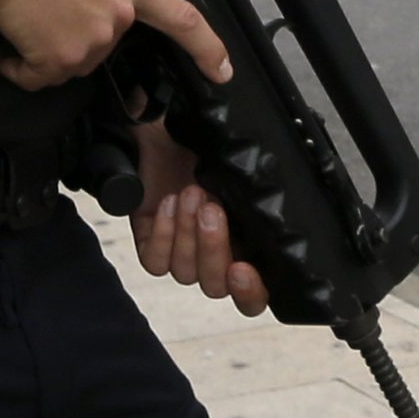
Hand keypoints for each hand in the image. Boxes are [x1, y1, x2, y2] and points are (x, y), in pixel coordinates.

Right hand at [0, 0, 233, 92]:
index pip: (181, 18)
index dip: (205, 47)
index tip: (222, 70)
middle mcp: (118, 15)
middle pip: (101, 45)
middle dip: (71, 35)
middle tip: (42, 5)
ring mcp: (91, 40)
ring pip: (66, 62)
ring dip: (42, 49)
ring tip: (23, 12)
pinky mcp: (58, 59)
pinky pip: (34, 76)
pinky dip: (16, 64)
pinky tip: (8, 36)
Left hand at [131, 121, 267, 315]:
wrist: (159, 125)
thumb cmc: (203, 135)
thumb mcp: (235, 154)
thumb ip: (254, 170)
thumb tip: (267, 173)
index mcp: (247, 236)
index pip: (255, 289)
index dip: (251, 291)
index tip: (243, 269)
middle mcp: (217, 249)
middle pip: (218, 285)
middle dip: (214, 249)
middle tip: (212, 208)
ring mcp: (183, 250)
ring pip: (187, 273)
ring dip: (187, 233)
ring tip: (189, 193)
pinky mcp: (151, 245)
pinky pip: (156, 262)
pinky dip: (163, 234)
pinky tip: (168, 203)